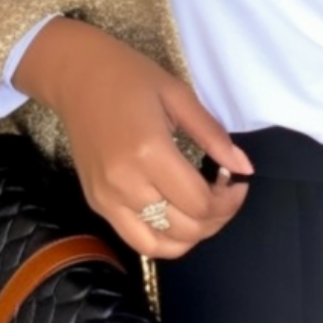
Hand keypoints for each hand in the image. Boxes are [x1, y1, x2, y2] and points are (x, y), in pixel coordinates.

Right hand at [13, 18, 254, 258]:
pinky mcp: (96, 204)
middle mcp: (124, 184)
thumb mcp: (178, 95)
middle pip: (184, 229)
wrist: (77, 76)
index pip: (199, 202)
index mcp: (148, 152)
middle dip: (216, 217)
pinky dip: (164, 238)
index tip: (238, 180)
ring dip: (191, 235)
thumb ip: (212, 135)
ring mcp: (106, 199)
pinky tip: (178, 214)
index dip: (228, 200)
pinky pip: (136, 240)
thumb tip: (245, 167)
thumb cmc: (130, 76)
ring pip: (160, 245)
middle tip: (226, 192)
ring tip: (205, 208)